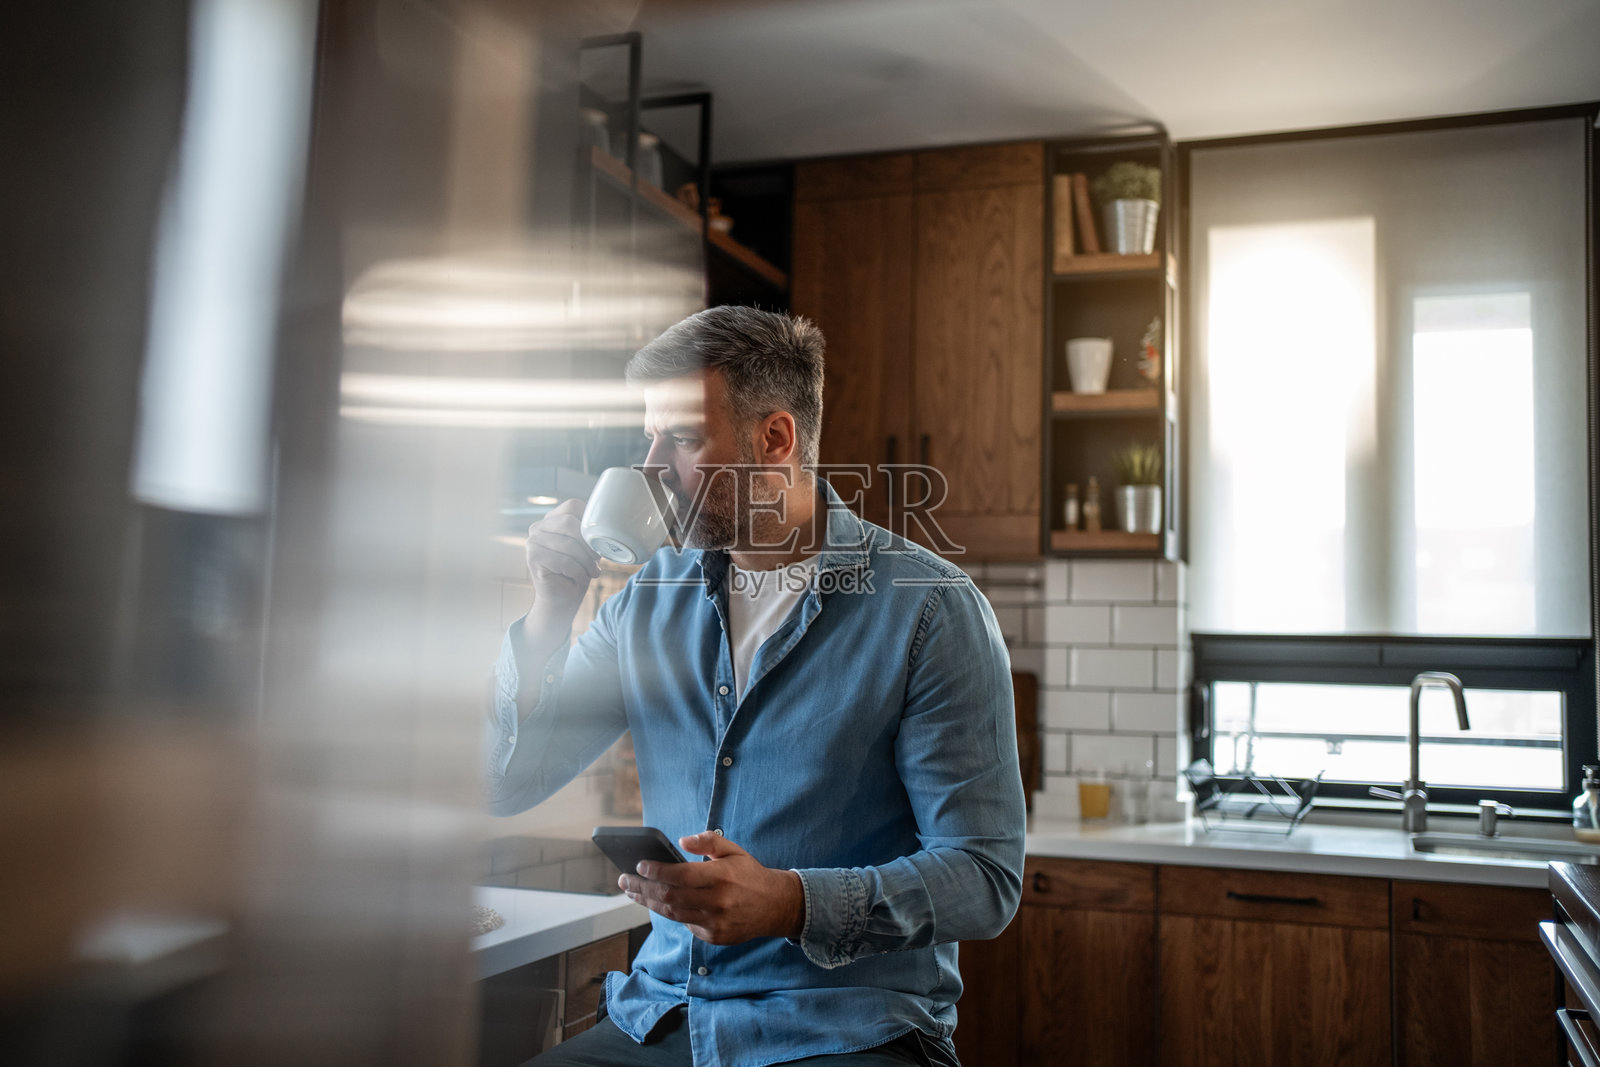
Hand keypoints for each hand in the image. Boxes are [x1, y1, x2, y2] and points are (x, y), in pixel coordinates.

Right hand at [524, 499, 598, 617]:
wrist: (563, 598)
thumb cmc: (578, 570)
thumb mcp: (588, 546)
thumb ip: (592, 531)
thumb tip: (610, 521)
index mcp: (552, 518)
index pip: (573, 506)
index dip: (590, 522)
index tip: (599, 541)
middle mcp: (538, 527)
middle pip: (569, 522)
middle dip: (588, 543)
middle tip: (596, 559)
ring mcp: (532, 541)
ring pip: (567, 543)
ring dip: (585, 561)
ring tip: (592, 571)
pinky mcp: (533, 558)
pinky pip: (563, 560)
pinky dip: (577, 571)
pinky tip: (580, 577)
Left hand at [619, 831, 804, 945]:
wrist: (775, 906)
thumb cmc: (750, 874)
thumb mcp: (734, 850)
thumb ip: (708, 841)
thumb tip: (681, 841)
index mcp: (721, 877)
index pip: (680, 875)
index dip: (656, 870)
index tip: (638, 864)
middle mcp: (717, 902)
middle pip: (669, 896)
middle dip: (642, 887)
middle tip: (624, 879)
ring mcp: (715, 923)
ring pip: (672, 913)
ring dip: (647, 902)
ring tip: (632, 891)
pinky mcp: (714, 937)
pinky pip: (685, 924)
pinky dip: (669, 913)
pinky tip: (656, 903)